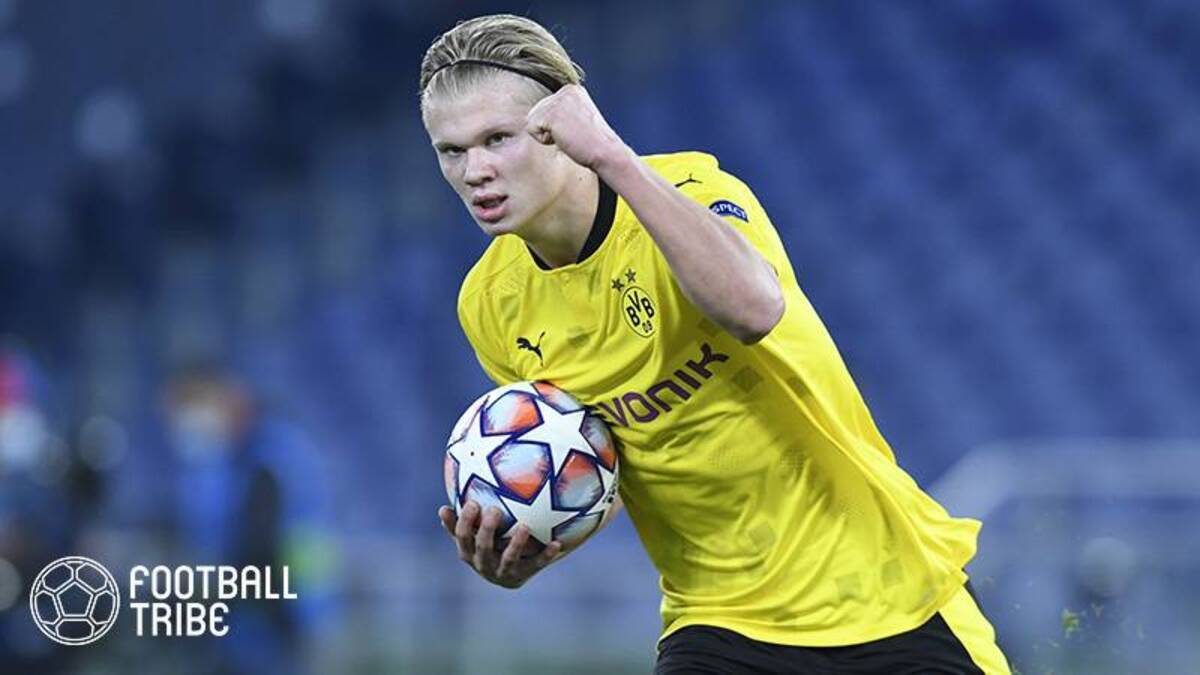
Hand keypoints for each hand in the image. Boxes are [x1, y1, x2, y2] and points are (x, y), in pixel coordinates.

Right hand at [438, 501, 562, 588]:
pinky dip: (546, 555)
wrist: (508, 574)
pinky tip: (557, 544)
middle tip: (494, 510)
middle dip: (487, 530)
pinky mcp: (524, 575)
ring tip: (525, 526)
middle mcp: (484, 564)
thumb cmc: (487, 545)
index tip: (472, 503)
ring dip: (516, 543)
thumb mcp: (471, 536)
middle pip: (483, 547)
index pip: (463, 537)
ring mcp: (504, 572)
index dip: (466, 522)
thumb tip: (441, 509)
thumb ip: (459, 523)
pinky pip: (536, 564)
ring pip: (509, 558)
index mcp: (469, 553)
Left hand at [525, 84, 631, 170]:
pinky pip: (531, 129)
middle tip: (573, 135)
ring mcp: (558, 100)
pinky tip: (564, 138)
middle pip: (536, 112)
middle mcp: (565, 90)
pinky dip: (544, 140)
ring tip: (569, 136)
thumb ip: (560, 112)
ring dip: (547, 134)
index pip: (545, 107)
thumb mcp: (576, 118)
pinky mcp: (552, 113)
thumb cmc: (593, 143)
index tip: (577, 129)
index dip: (556, 125)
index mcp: (572, 90)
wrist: (605, 152)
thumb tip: (537, 116)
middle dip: (550, 129)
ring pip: (532, 120)